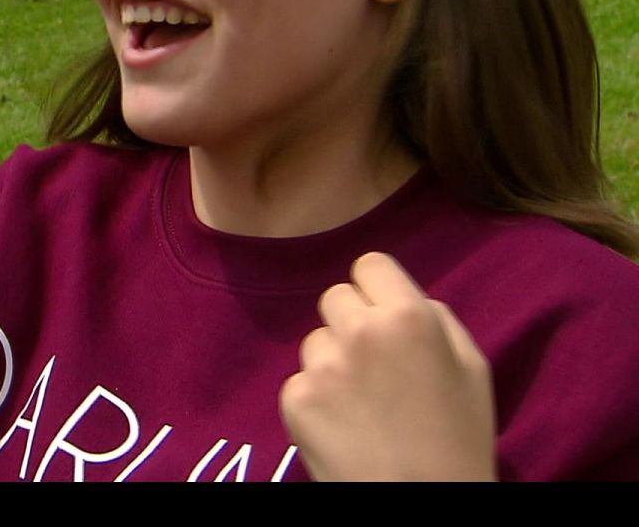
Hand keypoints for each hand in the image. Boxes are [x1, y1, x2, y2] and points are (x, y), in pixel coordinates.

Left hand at [280, 251, 496, 480]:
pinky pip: (301, 380)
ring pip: (316, 340)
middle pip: (337, 297)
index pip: (370, 264)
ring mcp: (322, 365)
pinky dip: (317, 398)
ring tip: (362, 403)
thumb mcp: (472, 369)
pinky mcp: (295, 398)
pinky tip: (343, 425)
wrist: (422, 502)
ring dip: (333, 360)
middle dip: (352, 321)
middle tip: (375, 364)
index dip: (377, 289)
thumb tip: (405, 297)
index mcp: (409, 316)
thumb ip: (437, 321)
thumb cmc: (458, 440)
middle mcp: (359, 330)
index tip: (383, 313)